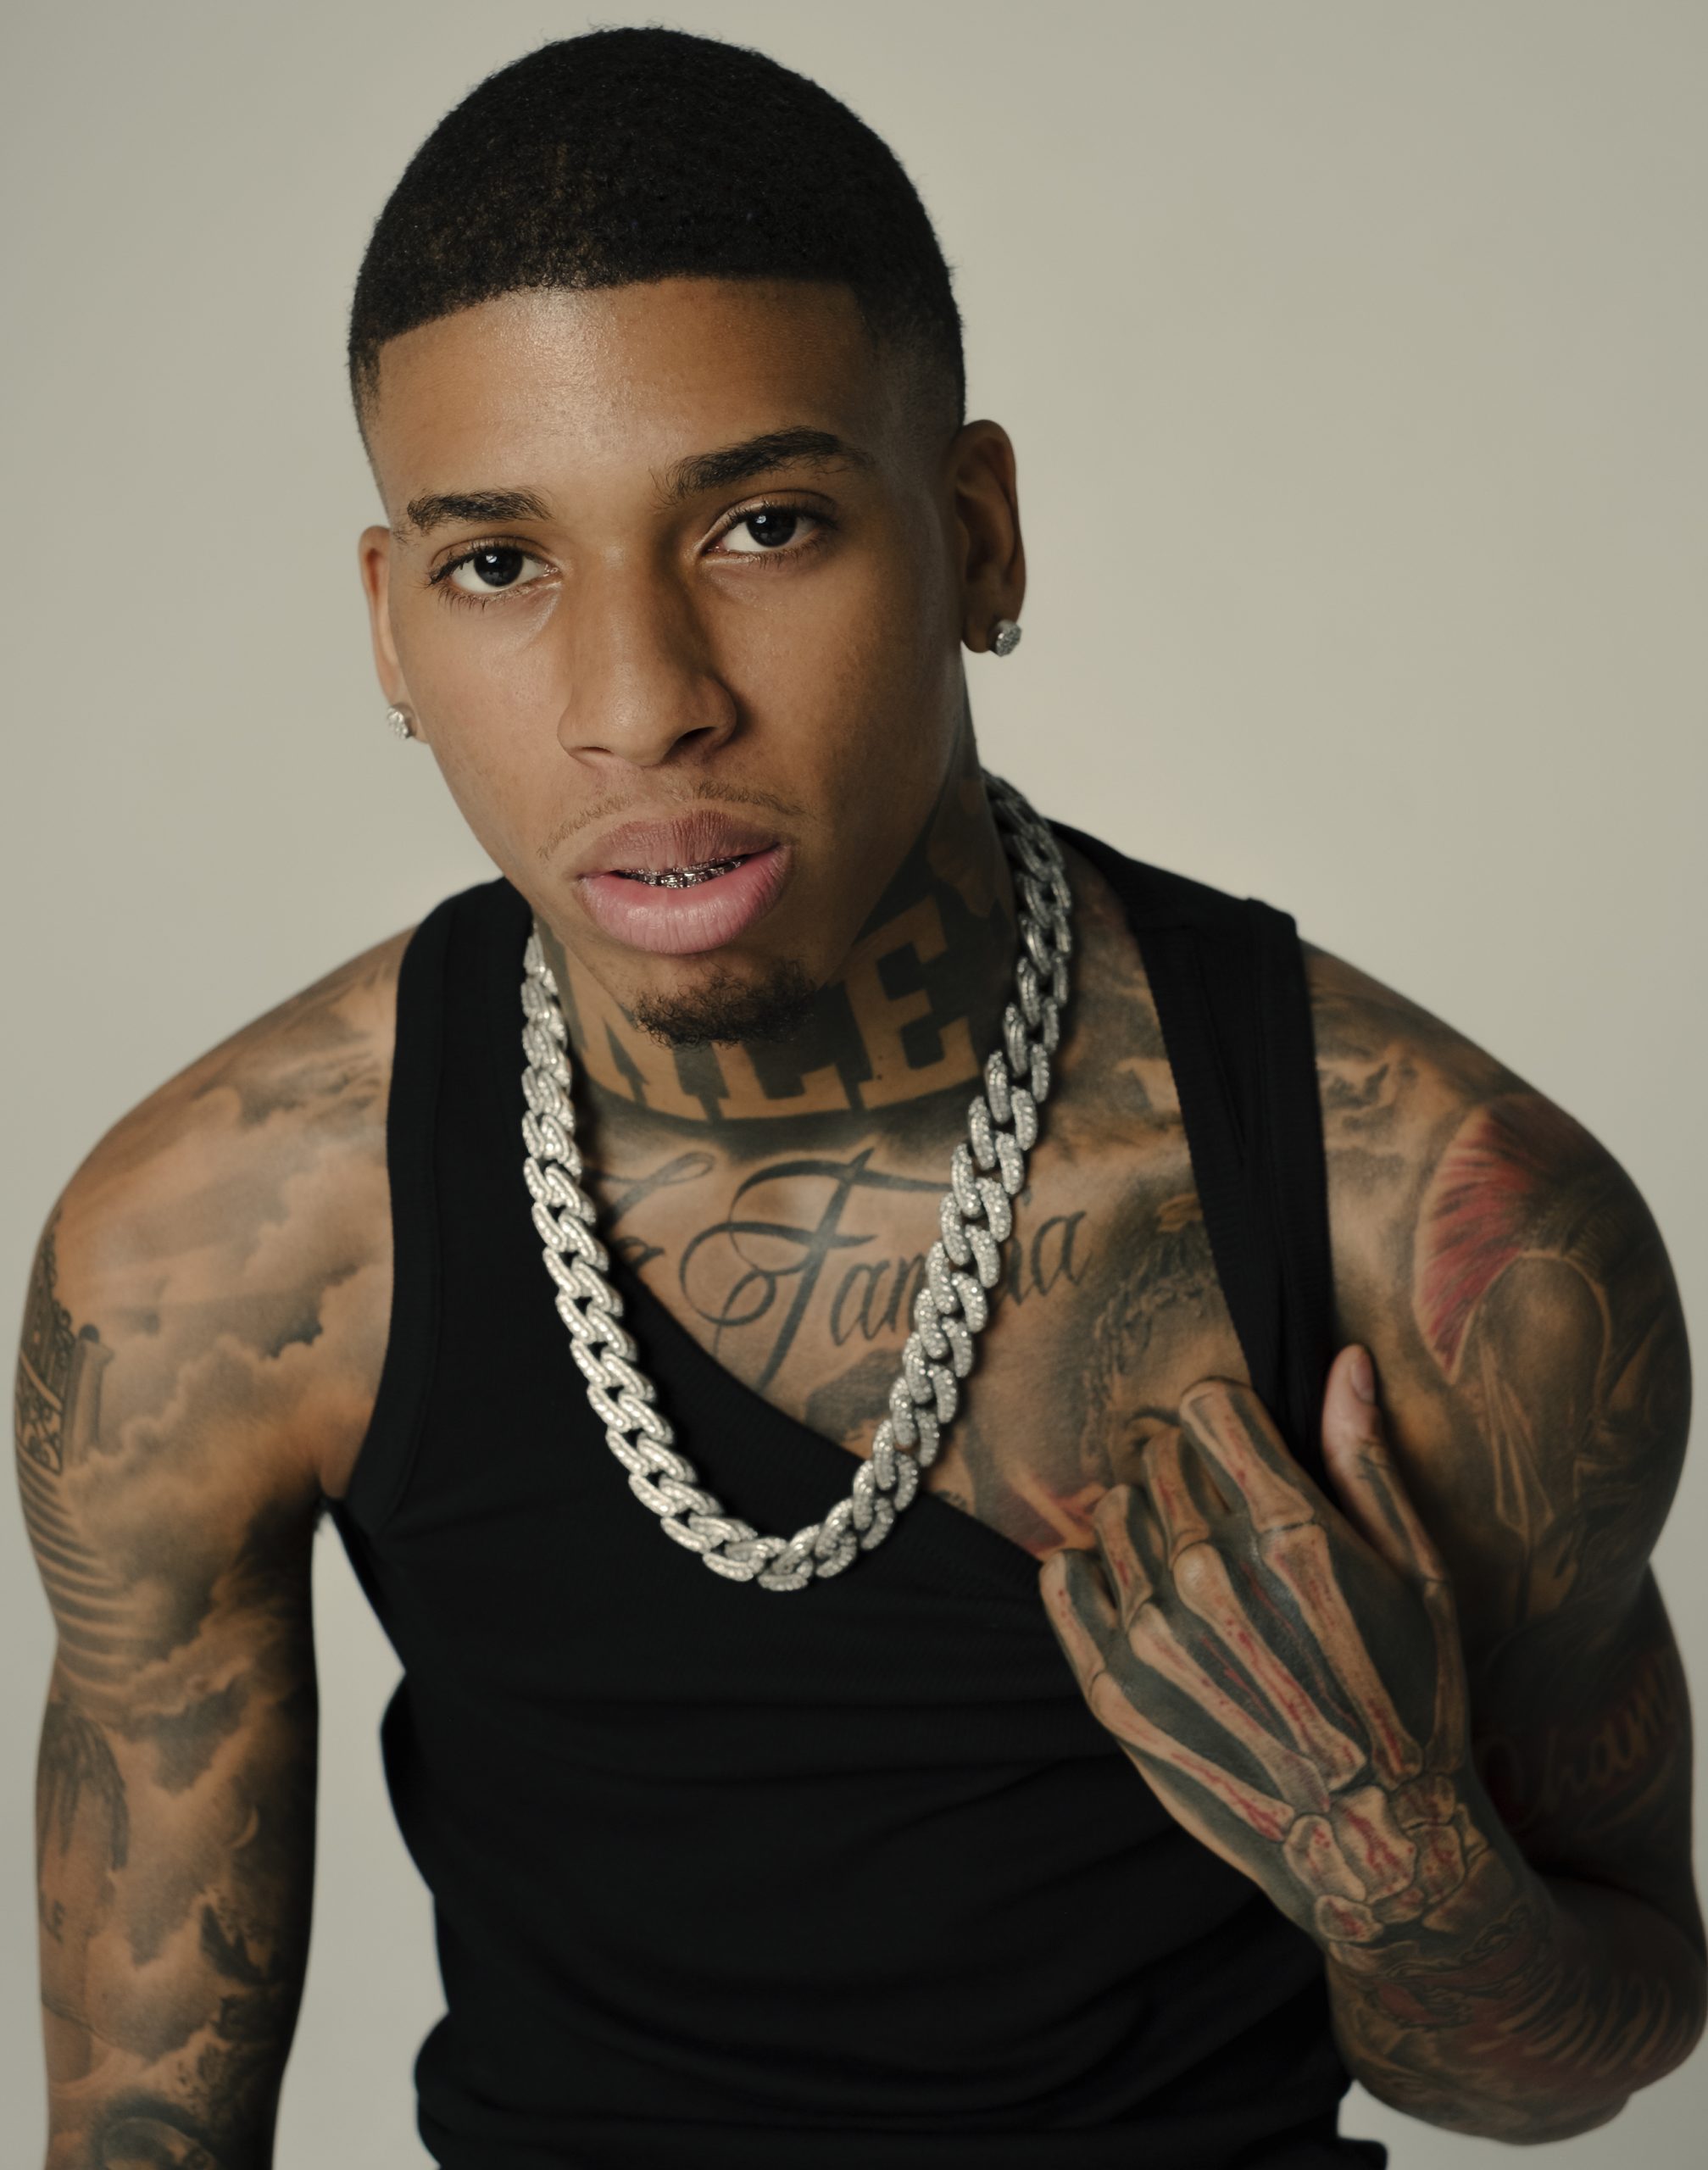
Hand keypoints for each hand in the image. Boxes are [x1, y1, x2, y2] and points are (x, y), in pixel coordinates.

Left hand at [1039, 1349, 1515, 1966]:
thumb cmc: (1412, 1699)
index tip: (1246, 1453)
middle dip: (1191, 1470)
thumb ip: (1367, 1461)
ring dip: (1146, 1522)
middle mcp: (1209, 1575)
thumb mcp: (1421, 1575)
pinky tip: (1141, 1597)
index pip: (1208, 1405)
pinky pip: (1063, 1578)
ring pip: (1113, 1511)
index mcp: (1289, 1534)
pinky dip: (1093, 1574)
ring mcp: (1152, 1635)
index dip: (1229, 1420)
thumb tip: (1343, 1359)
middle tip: (1227, 1520)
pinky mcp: (1110, 1689)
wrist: (1375, 1846)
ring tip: (1196, 1571)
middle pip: (1157, 1455)